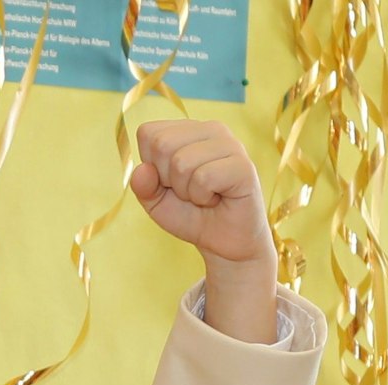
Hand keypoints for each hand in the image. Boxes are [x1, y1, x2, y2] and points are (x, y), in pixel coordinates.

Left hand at [131, 120, 279, 342]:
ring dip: (186, 191)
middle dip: (167, 178)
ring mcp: (233, 147)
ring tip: (206, 199)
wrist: (228, 248)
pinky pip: (204, 173)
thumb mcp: (159, 205)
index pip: (149, 134)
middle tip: (192, 195)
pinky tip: (217, 200)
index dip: (152, 166)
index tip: (172, 185)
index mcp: (192, 133)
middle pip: (161, 144)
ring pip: (181, 160)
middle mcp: (215, 131)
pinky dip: (201, 194)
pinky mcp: (245, 169)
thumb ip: (144, 186)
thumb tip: (142, 171)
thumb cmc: (195, 220)